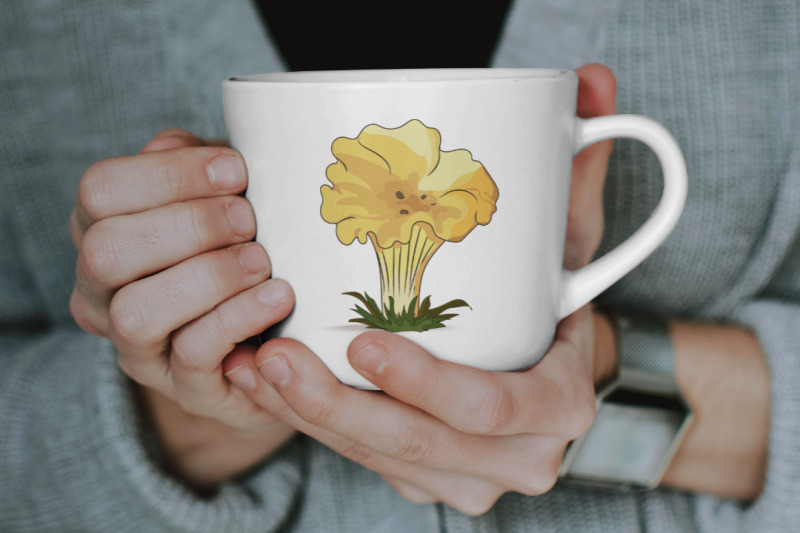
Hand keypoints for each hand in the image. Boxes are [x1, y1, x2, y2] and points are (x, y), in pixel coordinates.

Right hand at [69, 130, 295, 487]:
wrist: (273, 338)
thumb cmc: (242, 250)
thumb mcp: (221, 198)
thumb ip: (204, 170)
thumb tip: (212, 157)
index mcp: (104, 230)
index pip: (101, 190)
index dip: (169, 174)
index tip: (236, 170)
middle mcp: (102, 292)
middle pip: (107, 251)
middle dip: (189, 226)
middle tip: (248, 218)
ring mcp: (137, 346)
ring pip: (137, 312)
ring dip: (209, 277)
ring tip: (263, 260)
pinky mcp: (182, 388)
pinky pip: (194, 354)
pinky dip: (240, 316)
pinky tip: (278, 295)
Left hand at [223, 65, 618, 512]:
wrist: (553, 376)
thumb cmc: (558, 307)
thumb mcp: (570, 244)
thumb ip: (575, 172)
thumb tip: (591, 81)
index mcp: (557, 404)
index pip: (489, 405)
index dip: (424, 381)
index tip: (363, 340)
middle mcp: (516, 457)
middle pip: (415, 442)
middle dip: (336, 405)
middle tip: (276, 351)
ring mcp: (467, 479)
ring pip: (376, 457)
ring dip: (307, 416)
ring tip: (254, 365)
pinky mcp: (426, 479)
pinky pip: (361, 460)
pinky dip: (310, 426)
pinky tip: (264, 387)